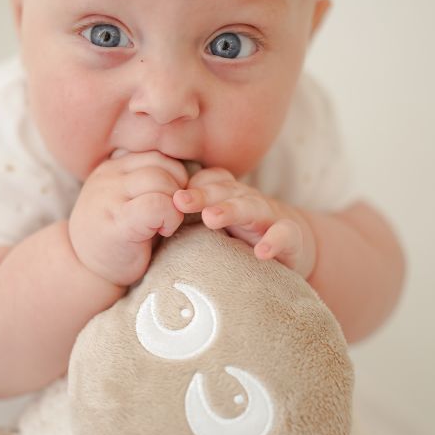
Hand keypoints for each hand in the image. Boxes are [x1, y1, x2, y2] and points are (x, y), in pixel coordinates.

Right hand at [69, 151, 188, 286]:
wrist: (85, 270)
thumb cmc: (116, 236)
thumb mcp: (128, 199)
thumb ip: (149, 181)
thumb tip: (192, 170)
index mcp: (114, 166)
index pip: (157, 155)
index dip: (174, 176)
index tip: (171, 201)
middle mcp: (109, 175)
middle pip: (162, 164)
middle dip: (179, 190)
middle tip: (172, 215)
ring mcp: (110, 196)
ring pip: (162, 181)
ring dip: (175, 204)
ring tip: (166, 224)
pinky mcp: (118, 221)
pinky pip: (158, 205)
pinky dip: (170, 217)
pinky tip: (163, 231)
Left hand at [172, 167, 315, 276]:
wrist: (293, 247)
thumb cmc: (242, 237)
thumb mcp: (212, 227)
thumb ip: (185, 220)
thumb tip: (141, 220)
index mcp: (226, 197)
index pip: (208, 183)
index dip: (190, 187)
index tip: (168, 195)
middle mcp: (248, 202)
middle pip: (226, 191)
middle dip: (204, 195)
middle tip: (180, 201)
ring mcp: (270, 219)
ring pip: (253, 207)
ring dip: (233, 210)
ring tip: (212, 218)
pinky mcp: (292, 240)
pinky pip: (286, 236)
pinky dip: (276, 241)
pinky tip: (262, 251)